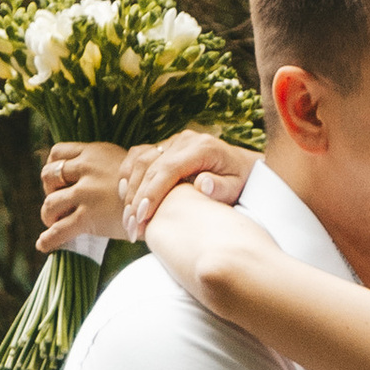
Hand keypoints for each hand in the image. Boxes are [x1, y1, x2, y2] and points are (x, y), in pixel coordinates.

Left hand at [38, 141, 141, 252]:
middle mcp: (88, 168)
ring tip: (53, 222)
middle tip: (58, 202)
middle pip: (49, 175)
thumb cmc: (152, 187)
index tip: (58, 180)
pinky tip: (43, 244)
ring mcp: (87, 192)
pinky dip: (48, 239)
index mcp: (95, 152)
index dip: (52, 166)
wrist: (166, 203)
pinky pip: (59, 230)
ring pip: (50, 203)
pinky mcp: (89, 216)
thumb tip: (91, 176)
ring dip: (48, 214)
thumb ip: (105, 165)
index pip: (58, 152)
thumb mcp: (127, 162)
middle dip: (48, 190)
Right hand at [121, 128, 256, 234]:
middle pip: (149, 167)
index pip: (168, 169)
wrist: (243, 165)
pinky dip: (128, 176)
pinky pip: (138, 157)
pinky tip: (125, 198)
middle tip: (133, 228)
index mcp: (201, 147)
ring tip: (129, 220)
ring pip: (140, 162)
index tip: (142, 217)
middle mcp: (183, 141)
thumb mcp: (237, 186)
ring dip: (130, 192)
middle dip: (137, 200)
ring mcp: (172, 142)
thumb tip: (203, 185)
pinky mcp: (164, 147)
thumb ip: (222, 187)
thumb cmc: (241, 180)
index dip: (152, 193)